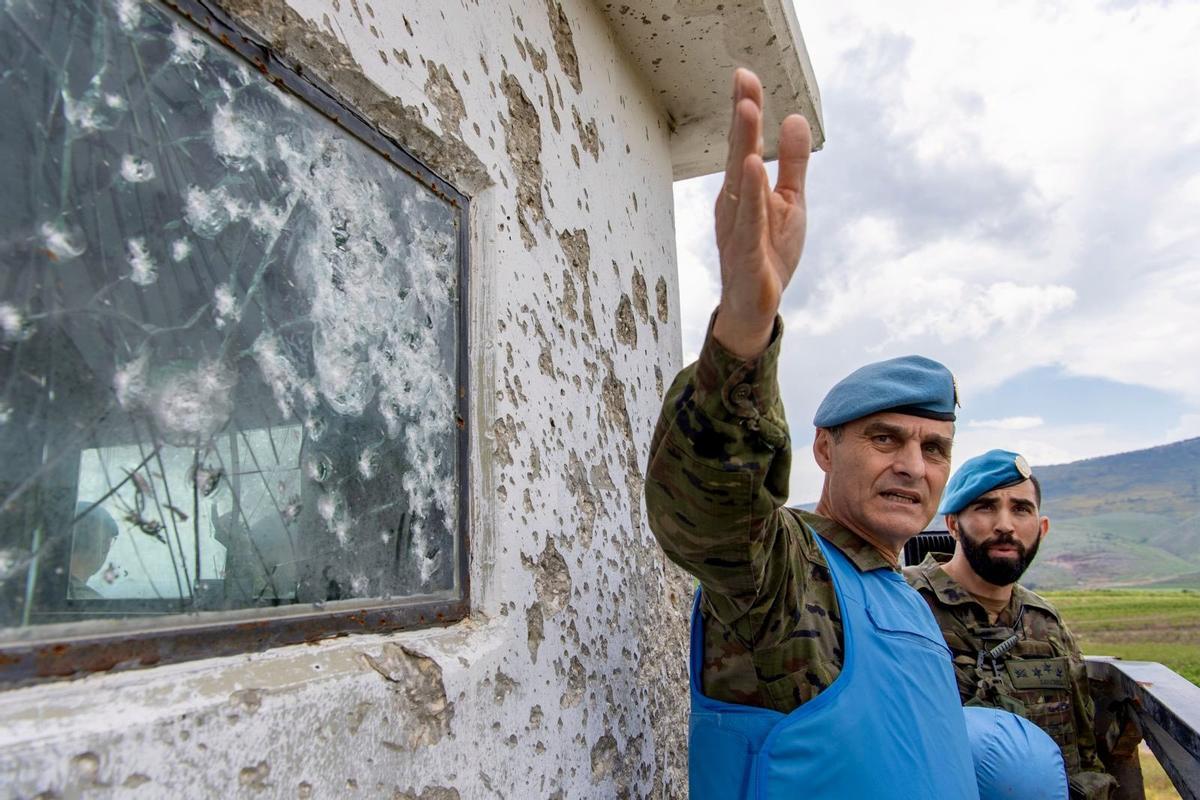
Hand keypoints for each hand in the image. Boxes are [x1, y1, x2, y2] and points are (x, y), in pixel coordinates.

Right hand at [711, 68, 812, 359]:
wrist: (756, 308)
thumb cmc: (769, 254)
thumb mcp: (790, 203)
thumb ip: (793, 164)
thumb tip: (796, 118)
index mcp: (743, 191)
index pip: (744, 144)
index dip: (745, 110)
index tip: (746, 75)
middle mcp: (733, 205)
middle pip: (737, 154)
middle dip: (741, 117)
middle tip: (743, 80)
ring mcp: (736, 229)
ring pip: (739, 183)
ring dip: (743, 146)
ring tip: (748, 112)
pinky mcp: (747, 255)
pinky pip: (748, 221)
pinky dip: (750, 195)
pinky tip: (752, 169)